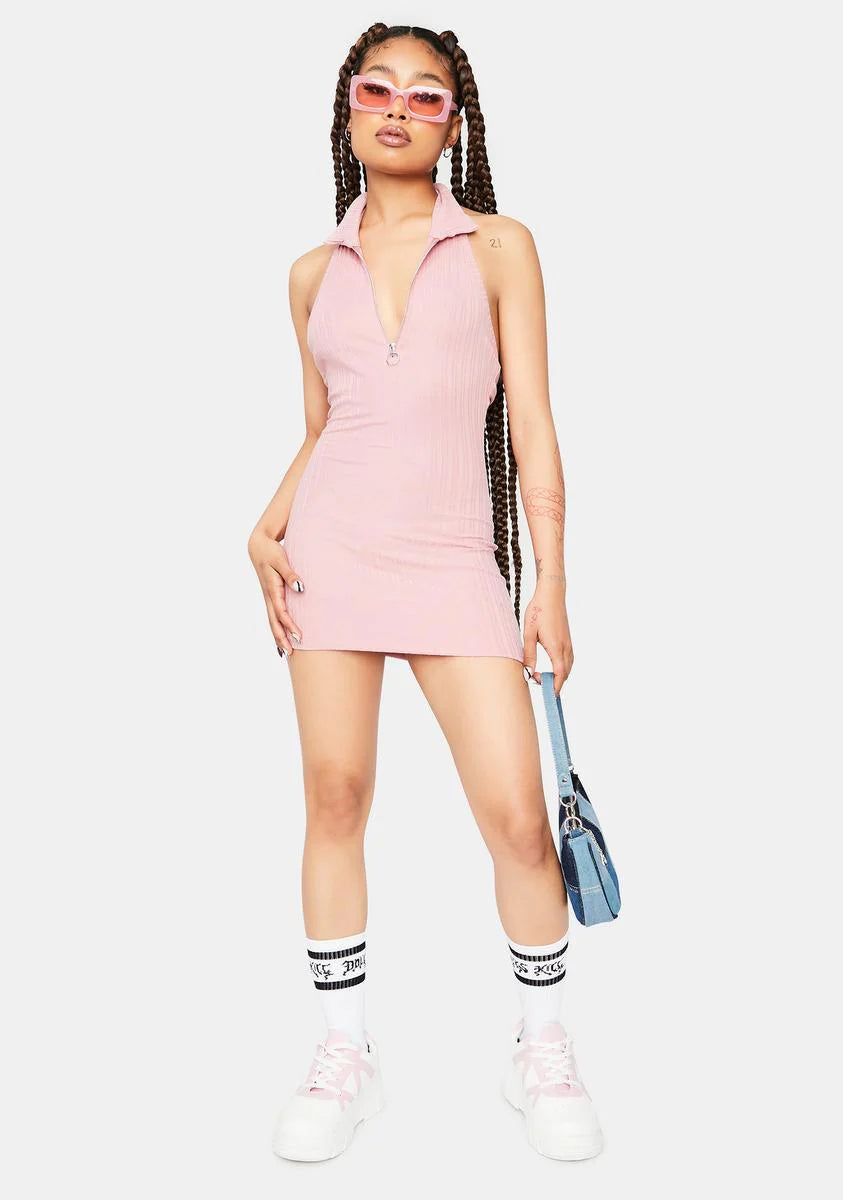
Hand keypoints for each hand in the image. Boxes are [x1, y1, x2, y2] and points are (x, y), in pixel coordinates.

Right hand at [248, 530, 303, 655]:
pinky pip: (272, 616)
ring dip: (278, 636)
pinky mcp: (269, 597)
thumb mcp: (282, 560)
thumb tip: (300, 588)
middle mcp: (268, 596)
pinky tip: (280, 638)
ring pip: (272, 621)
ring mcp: (268, 598)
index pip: (281, 612)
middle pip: (274, 622)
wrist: (258, 546)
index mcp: (272, 589)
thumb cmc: (272, 552)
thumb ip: (291, 574)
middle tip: (291, 653)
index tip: (299, 637)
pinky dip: (276, 628)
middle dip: (282, 638)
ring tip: (286, 652)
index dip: (290, 626)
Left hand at [522, 582, 572, 693]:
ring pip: (568, 667)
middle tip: (539, 683)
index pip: (560, 674)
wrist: (551, 594)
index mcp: (556, 647)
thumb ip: (529, 654)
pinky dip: (563, 668)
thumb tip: (528, 673)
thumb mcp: (529, 633)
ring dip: (559, 676)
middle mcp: (566, 647)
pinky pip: (568, 659)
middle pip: (565, 673)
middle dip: (555, 683)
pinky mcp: (568, 639)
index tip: (549, 696)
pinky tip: (553, 667)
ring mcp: (569, 643)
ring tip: (543, 678)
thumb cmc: (538, 611)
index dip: (556, 687)